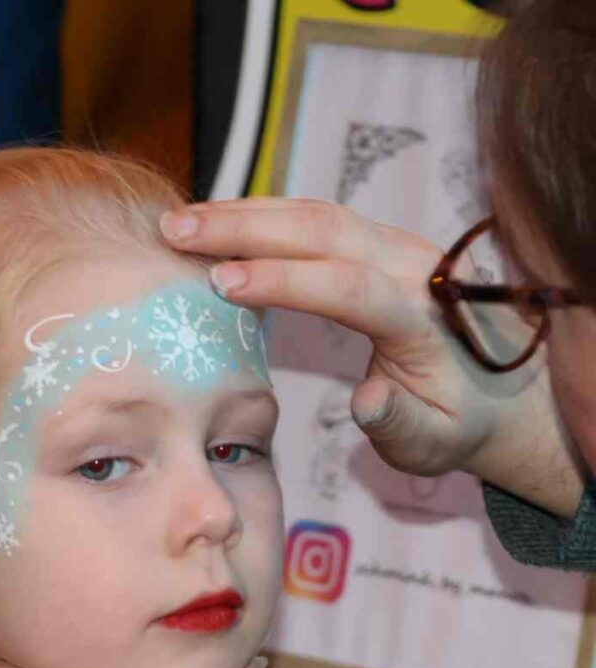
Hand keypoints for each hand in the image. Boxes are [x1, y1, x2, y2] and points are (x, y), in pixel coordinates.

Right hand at [161, 199, 585, 517]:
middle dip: (245, 226)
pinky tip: (220, 222)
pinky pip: (318, 219)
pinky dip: (265, 216)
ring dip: (247, 212)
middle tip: (176, 230)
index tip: (221, 282)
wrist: (503, 388)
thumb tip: (366, 401)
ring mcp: (398, 247)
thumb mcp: (434, 442)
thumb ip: (400, 425)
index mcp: (425, 317)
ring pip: (317, 213)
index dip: (284, 281)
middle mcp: (414, 266)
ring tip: (182, 221)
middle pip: (324, 228)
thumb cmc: (458, 422)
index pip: (349, 287)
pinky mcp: (379, 245)